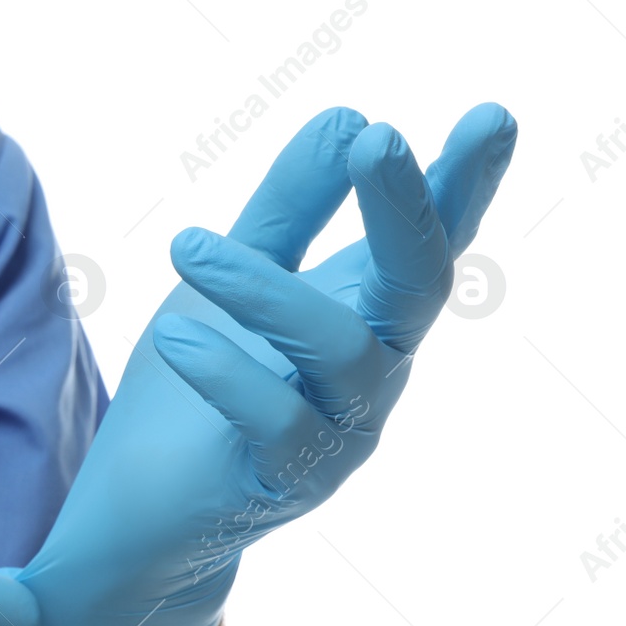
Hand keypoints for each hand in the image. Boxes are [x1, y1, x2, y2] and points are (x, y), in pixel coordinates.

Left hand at [18, 104, 517, 625]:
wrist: (135, 512)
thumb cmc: (187, 393)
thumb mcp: (228, 284)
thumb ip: (284, 208)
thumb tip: (349, 113)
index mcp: (364, 318)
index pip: (429, 245)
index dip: (462, 185)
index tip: (491, 116)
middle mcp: (372, 375)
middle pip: (418, 288)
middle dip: (405, 210)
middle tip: (379, 139)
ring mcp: (339, 436)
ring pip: (341, 352)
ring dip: (266, 291)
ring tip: (187, 248)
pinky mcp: (286, 485)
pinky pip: (277, 422)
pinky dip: (227, 373)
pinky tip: (176, 338)